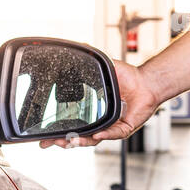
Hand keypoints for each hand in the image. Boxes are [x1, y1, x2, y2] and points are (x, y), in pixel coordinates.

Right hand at [39, 59, 160, 148]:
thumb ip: (90, 61)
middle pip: (78, 137)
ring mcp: (112, 127)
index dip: (57, 132)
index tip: (43, 137)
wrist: (146, 82)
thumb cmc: (128, 78)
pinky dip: (105, 134)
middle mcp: (101, 123)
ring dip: (81, 141)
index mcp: (93, 113)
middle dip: (63, 141)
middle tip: (49, 143)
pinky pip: (114, 134)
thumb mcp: (104, 69)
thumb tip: (79, 46)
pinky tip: (96, 134)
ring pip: (94, 140)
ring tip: (69, 141)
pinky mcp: (125, 128)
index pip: (72, 126)